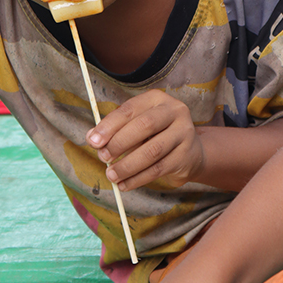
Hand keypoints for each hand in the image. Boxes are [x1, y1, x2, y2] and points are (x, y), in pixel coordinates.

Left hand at [87, 90, 203, 191]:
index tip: (93, 140)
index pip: (129, 109)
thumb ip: (115, 129)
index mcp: (156, 99)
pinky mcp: (186, 156)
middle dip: (119, 143)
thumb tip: (92, 138)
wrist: (190, 151)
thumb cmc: (155, 134)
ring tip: (111, 174)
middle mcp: (174, 112)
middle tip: (102, 157)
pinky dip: (138, 179)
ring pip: (152, 151)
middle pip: (144, 126)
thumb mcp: (136, 124)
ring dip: (127, 165)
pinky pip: (158, 169)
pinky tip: (124, 184)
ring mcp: (184, 133)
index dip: (109, 125)